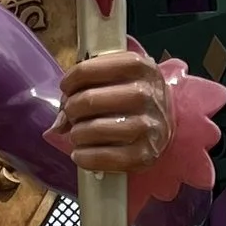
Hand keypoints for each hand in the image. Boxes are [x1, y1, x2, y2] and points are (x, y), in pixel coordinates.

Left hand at [58, 47, 167, 175]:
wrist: (167, 121)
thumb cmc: (133, 96)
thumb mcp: (118, 79)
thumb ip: (86, 88)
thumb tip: (58, 123)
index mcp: (138, 67)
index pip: (89, 69)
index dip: (71, 79)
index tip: (67, 88)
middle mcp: (145, 93)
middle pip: (89, 100)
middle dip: (71, 108)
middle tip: (72, 114)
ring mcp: (147, 126)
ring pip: (94, 129)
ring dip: (76, 134)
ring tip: (77, 134)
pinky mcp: (145, 154)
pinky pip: (104, 158)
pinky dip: (84, 158)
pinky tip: (80, 154)